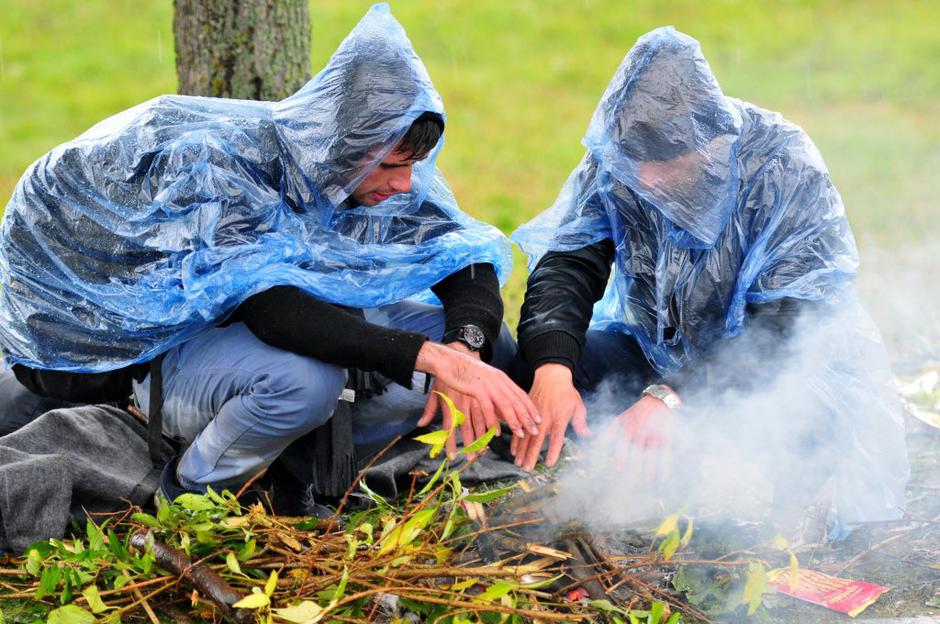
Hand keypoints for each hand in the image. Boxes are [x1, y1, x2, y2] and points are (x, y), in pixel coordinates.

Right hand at [414, 341, 539, 440]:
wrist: (449, 360)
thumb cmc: (464, 371)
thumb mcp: (484, 379)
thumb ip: (494, 391)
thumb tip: (501, 408)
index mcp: (501, 378)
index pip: (520, 394)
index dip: (530, 408)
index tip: (537, 419)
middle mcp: (498, 380)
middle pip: (516, 401)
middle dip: (527, 418)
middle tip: (534, 431)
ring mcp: (488, 384)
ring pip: (506, 405)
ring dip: (514, 421)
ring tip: (520, 434)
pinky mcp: (476, 388)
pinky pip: (488, 407)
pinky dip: (493, 420)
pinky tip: (495, 431)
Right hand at [512, 363, 590, 471]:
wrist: (551, 376)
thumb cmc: (566, 392)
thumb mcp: (578, 407)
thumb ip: (581, 423)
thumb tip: (588, 435)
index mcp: (559, 419)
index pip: (556, 439)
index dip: (553, 452)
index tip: (549, 464)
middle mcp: (545, 419)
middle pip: (537, 441)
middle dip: (531, 456)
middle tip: (527, 469)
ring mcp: (534, 416)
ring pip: (526, 436)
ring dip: (521, 451)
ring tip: (518, 463)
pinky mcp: (527, 412)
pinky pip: (519, 428)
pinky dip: (516, 439)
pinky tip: (513, 450)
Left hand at [613, 393, 674, 481]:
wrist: (658, 400)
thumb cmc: (637, 412)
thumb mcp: (621, 419)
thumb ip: (608, 433)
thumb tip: (594, 445)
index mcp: (627, 430)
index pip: (621, 450)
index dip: (618, 463)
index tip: (616, 474)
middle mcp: (639, 433)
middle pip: (636, 456)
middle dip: (634, 471)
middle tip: (632, 485)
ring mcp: (653, 435)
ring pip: (650, 456)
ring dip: (649, 471)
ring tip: (647, 482)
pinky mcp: (666, 436)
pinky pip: (666, 454)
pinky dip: (665, 466)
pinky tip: (664, 477)